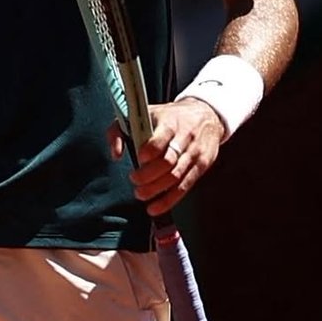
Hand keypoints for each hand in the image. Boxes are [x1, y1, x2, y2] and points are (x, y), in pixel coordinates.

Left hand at [108, 97, 225, 216]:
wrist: (206, 115)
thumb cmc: (168, 117)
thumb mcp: (143, 113)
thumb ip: (121, 130)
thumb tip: (115, 155)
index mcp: (169, 122)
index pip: (159, 140)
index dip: (148, 152)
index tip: (138, 159)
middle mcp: (185, 138)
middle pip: (167, 162)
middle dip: (148, 176)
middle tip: (134, 181)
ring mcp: (195, 153)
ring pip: (176, 177)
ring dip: (156, 190)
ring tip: (141, 194)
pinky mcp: (202, 166)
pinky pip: (185, 187)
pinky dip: (169, 200)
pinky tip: (155, 207)